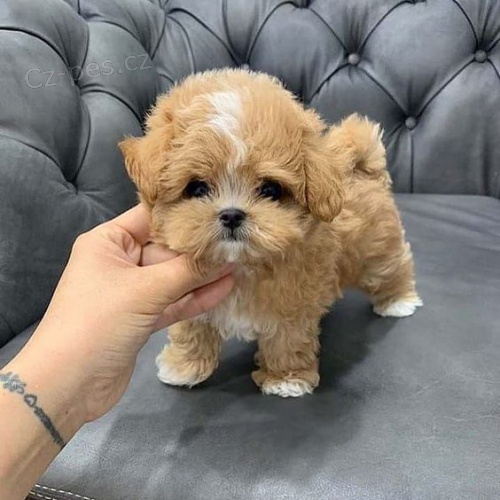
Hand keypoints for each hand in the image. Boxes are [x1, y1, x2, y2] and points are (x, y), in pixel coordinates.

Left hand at [25, 204, 234, 422]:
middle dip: (199, 249)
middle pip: (166, 249)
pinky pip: (173, 302)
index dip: (184, 213)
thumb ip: (188, 271)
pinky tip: (224, 288)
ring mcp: (132, 292)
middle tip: (237, 241)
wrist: (69, 384)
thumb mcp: (145, 290)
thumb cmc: (99, 321)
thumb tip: (228, 253)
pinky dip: (195, 297)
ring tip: (238, 263)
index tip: (218, 209)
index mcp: (108, 242)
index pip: (151, 217)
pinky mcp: (142, 318)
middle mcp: (120, 262)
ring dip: (202, 275)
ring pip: (173, 278)